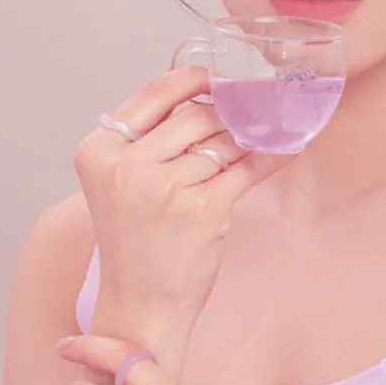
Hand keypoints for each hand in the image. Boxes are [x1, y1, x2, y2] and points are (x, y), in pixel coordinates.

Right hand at [76, 64, 285, 369]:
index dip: (192, 79)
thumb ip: (150, 139)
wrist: (140, 306)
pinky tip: (286, 148)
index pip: (152, 93)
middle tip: (250, 114)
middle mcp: (128, 166)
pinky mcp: (203, 210)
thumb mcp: (120, 184)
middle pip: (195, 115)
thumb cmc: (135, 244)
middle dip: (228, 115)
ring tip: (261, 138)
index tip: (217, 77)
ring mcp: (166, 188)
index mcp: (100, 151)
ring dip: (247, 140)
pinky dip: (270, 156)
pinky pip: (247, 169)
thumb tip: (206, 95)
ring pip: (224, 141)